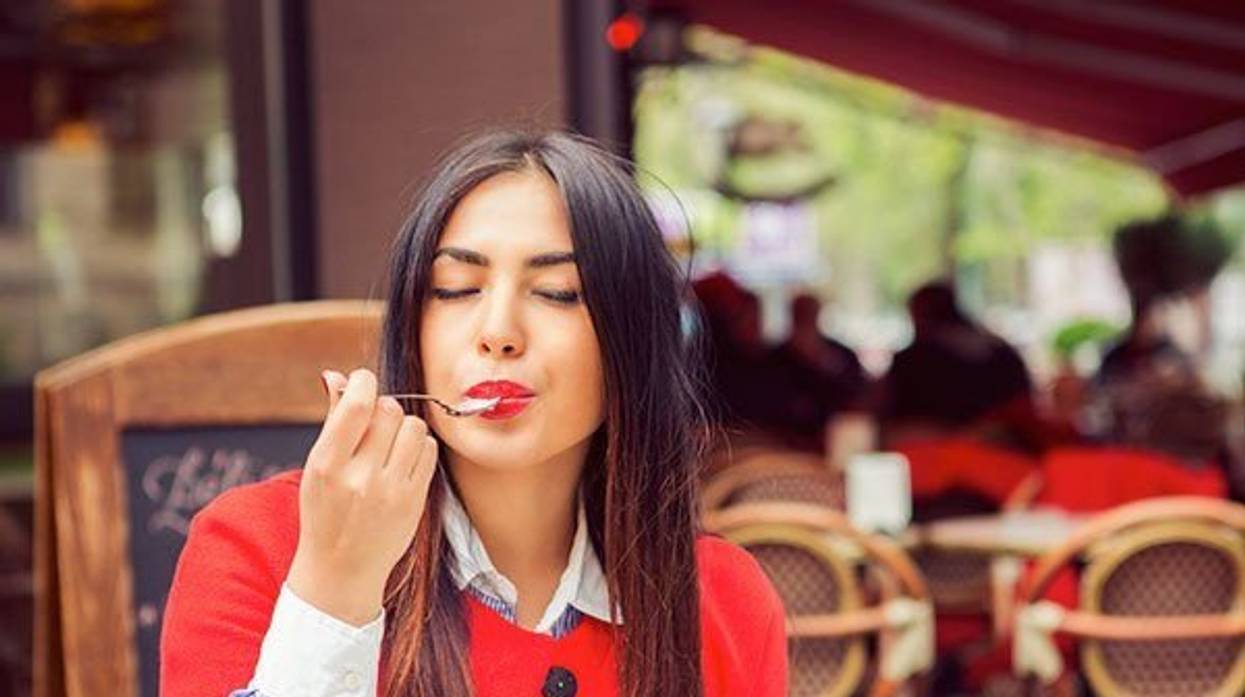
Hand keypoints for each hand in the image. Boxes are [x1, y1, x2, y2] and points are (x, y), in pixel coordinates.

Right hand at [286, 368, 438, 625]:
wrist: (341, 569)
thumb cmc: (325, 511)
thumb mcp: (317, 468)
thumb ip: (333, 420)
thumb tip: (337, 376)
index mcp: (327, 465)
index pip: (357, 405)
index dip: (363, 382)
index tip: (363, 384)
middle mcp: (360, 478)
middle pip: (389, 410)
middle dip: (383, 408)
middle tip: (374, 425)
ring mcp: (391, 491)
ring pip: (414, 427)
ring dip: (403, 427)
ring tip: (389, 445)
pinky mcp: (415, 500)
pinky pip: (429, 450)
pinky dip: (418, 447)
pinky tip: (402, 462)